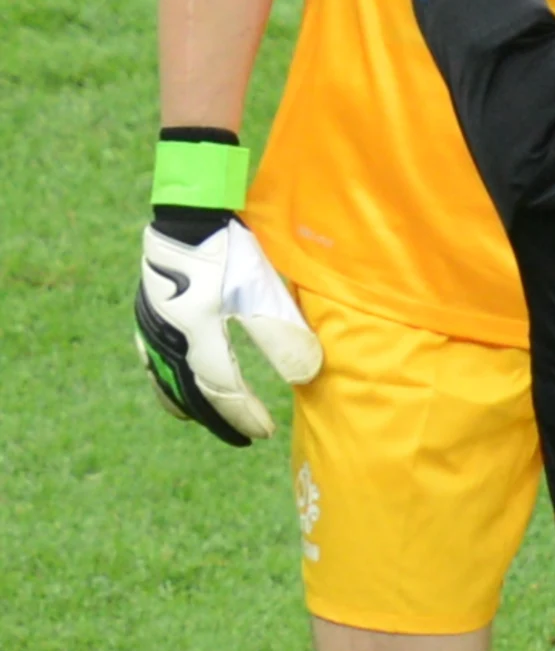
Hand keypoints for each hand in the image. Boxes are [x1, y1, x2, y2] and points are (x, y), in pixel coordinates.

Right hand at [135, 218, 322, 446]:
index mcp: (196, 337)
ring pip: (168, 382)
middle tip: (243, 438)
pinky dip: (170, 382)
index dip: (243, 415)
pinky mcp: (148, 314)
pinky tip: (179, 382)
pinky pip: (155, 362)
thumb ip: (282, 333)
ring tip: (210, 417)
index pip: (222, 390)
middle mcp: (168, 340)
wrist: (188, 212)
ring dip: (193, 403)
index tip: (265, 432)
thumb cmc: (230, 249)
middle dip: (220, 418)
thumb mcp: (261, 289)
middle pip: (192, 394)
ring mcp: (153, 328)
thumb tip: (309, 374)